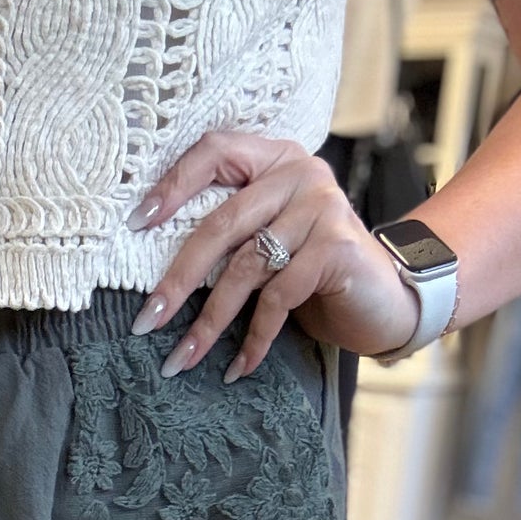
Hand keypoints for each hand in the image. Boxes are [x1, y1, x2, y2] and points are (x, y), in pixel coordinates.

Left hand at [127, 131, 422, 377]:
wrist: (384, 300)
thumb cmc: (312, 273)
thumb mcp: (268, 241)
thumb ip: (230, 232)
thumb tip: (155, 268)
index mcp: (274, 158)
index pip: (214, 152)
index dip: (173, 184)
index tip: (136, 224)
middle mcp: (300, 172)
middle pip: (221, 223)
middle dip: (177, 280)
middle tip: (147, 321)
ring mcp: (322, 207)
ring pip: (245, 268)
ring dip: (209, 323)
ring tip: (181, 360)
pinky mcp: (337, 247)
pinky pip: (277, 297)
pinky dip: (253, 339)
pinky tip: (236, 368)